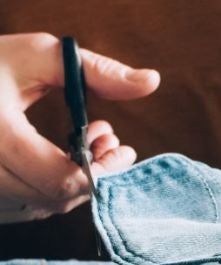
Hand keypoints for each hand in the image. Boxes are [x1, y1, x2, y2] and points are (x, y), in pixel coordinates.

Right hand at [0, 32, 159, 222]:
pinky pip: (23, 209)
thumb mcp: (38, 55)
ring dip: (75, 182)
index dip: (102, 170)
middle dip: (94, 173)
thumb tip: (152, 81)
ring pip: (42, 207)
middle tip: (107, 141)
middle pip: (56, 197)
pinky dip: (50, 191)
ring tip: (85, 145)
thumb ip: (96, 70)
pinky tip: (58, 160)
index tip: (121, 146)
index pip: (61, 178)